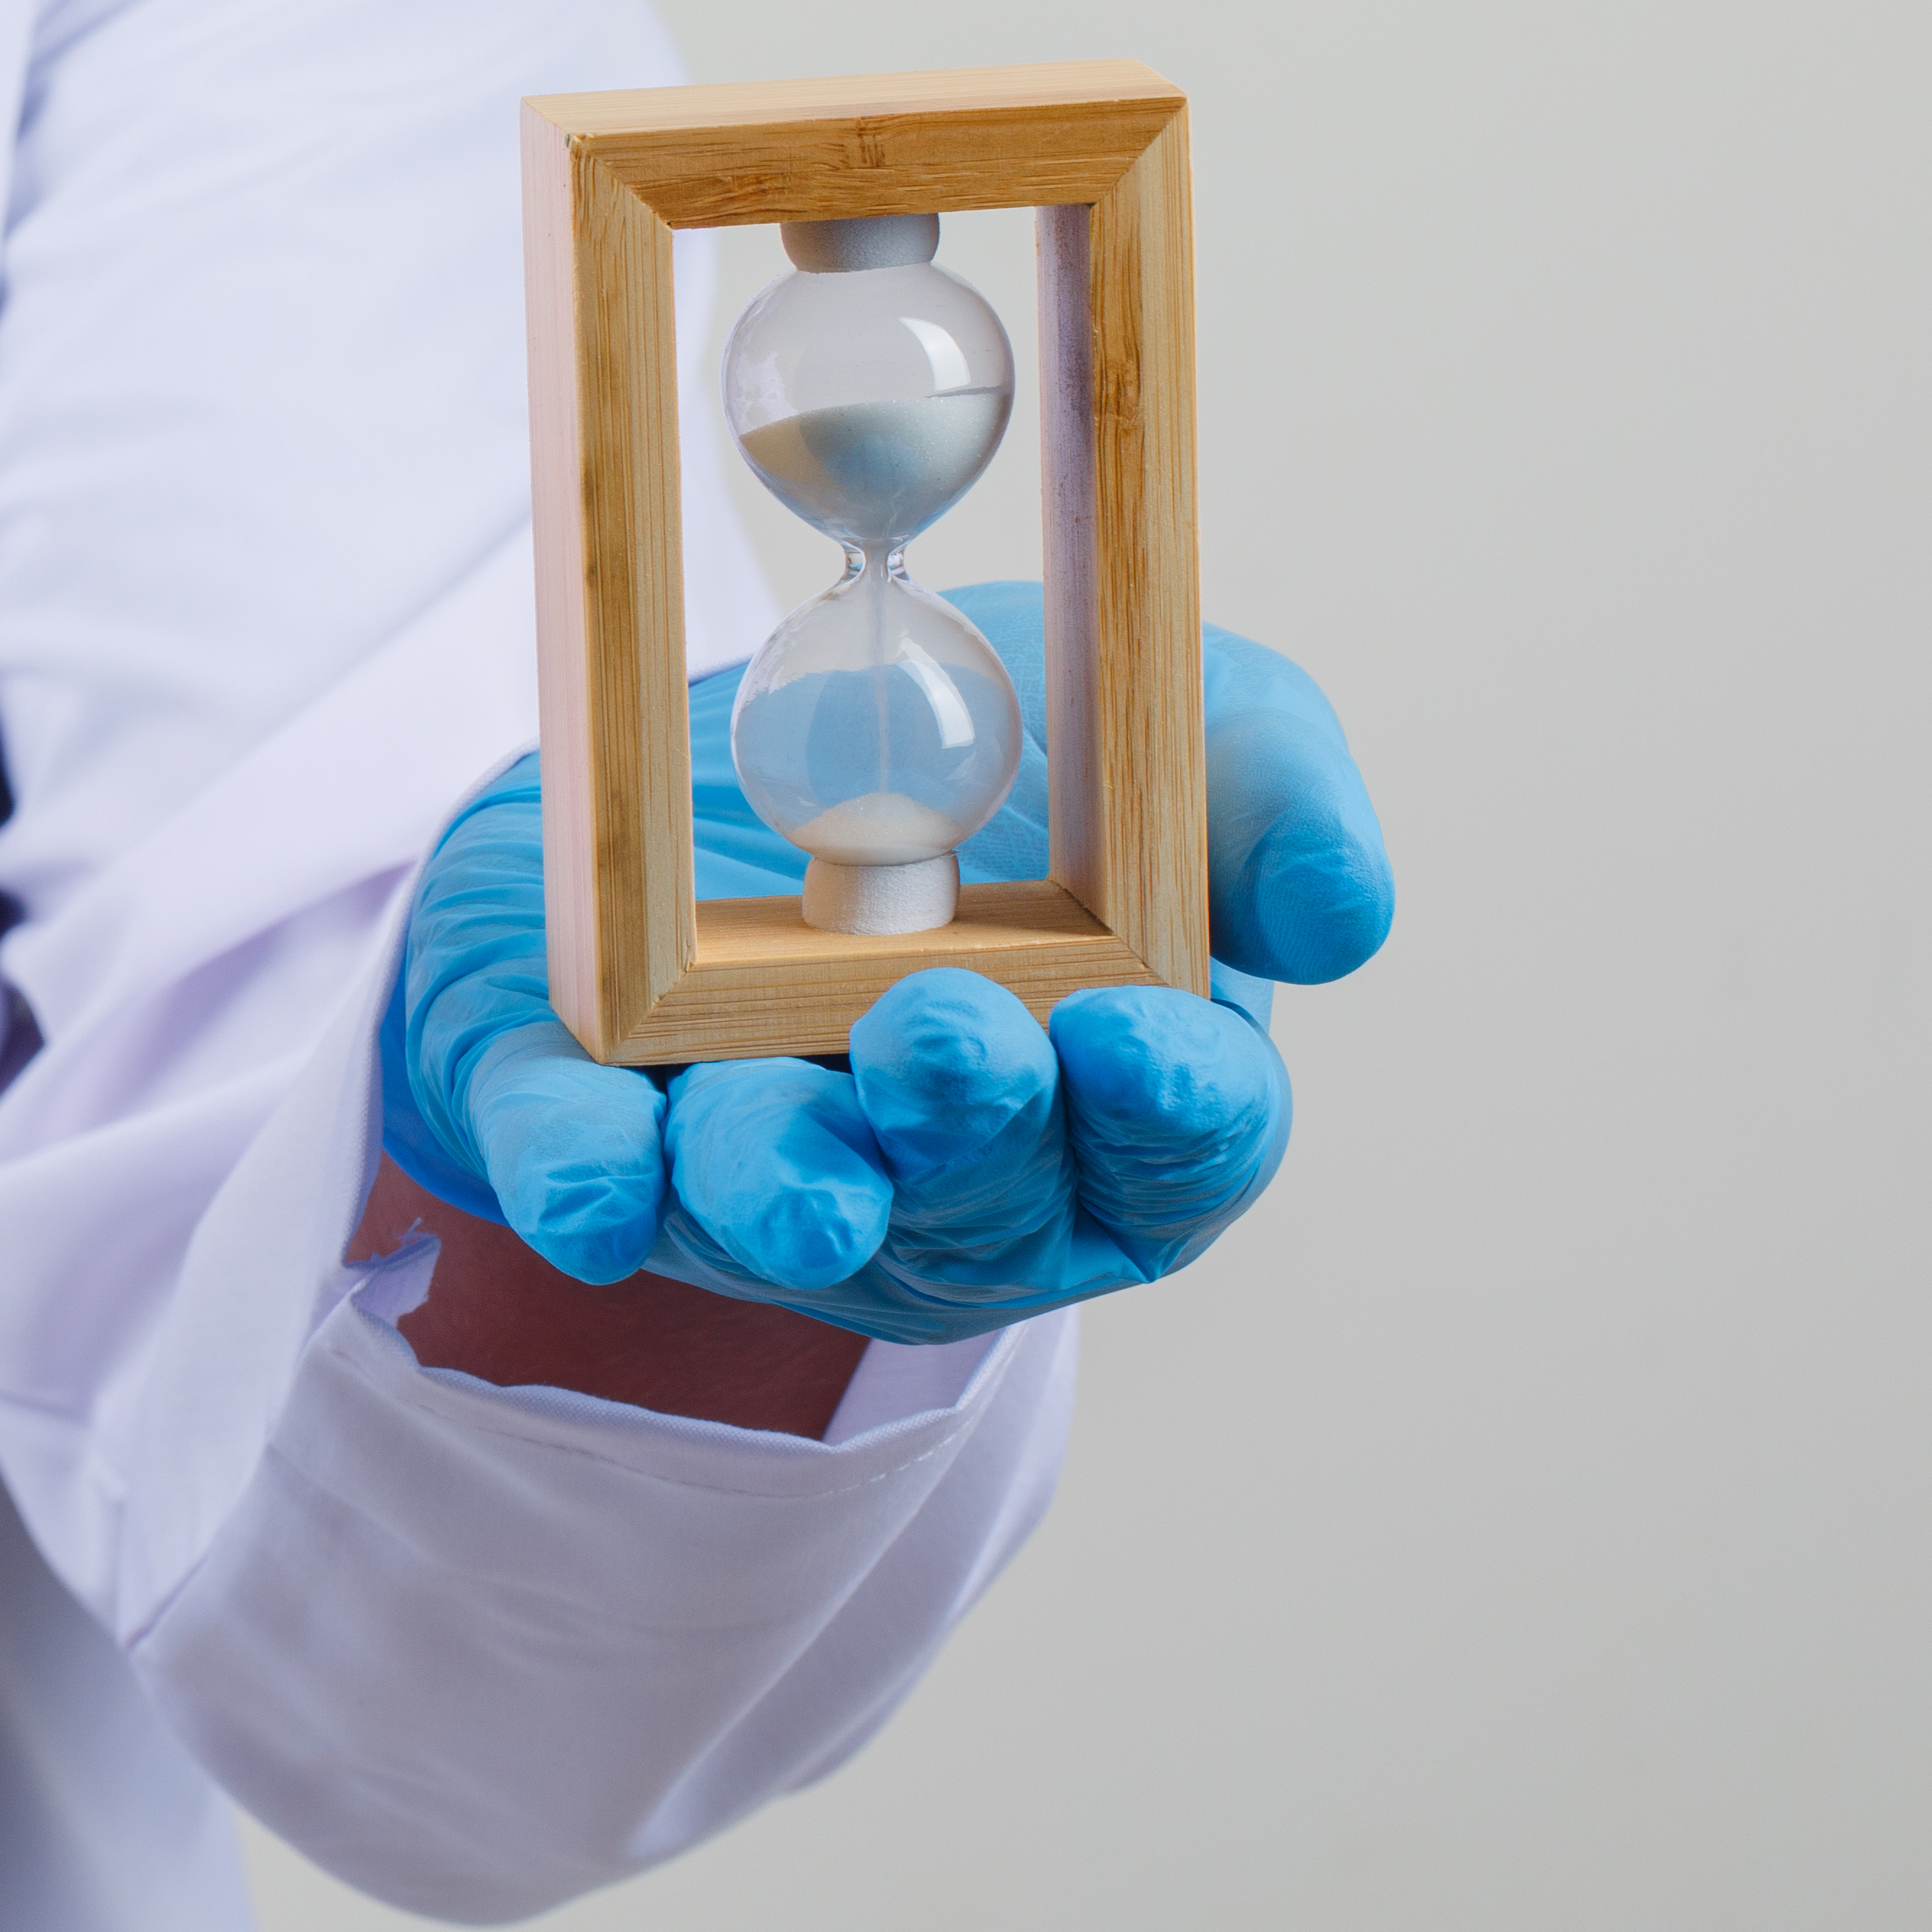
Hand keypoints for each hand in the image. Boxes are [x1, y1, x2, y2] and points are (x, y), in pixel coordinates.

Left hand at [376, 588, 1390, 1343]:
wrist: (732, 732)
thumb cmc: (987, 767)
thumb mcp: (1155, 724)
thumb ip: (1263, 798)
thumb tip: (1340, 917)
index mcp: (1119, 1101)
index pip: (1181, 1149)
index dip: (1172, 1112)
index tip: (1138, 1038)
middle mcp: (954, 1180)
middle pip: (981, 1199)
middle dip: (968, 1128)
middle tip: (944, 1038)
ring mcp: (778, 1179)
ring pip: (786, 1208)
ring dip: (790, 1183)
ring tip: (803, 1152)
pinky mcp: (604, 1136)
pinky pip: (592, 1181)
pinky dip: (591, 1184)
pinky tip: (590, 1191)